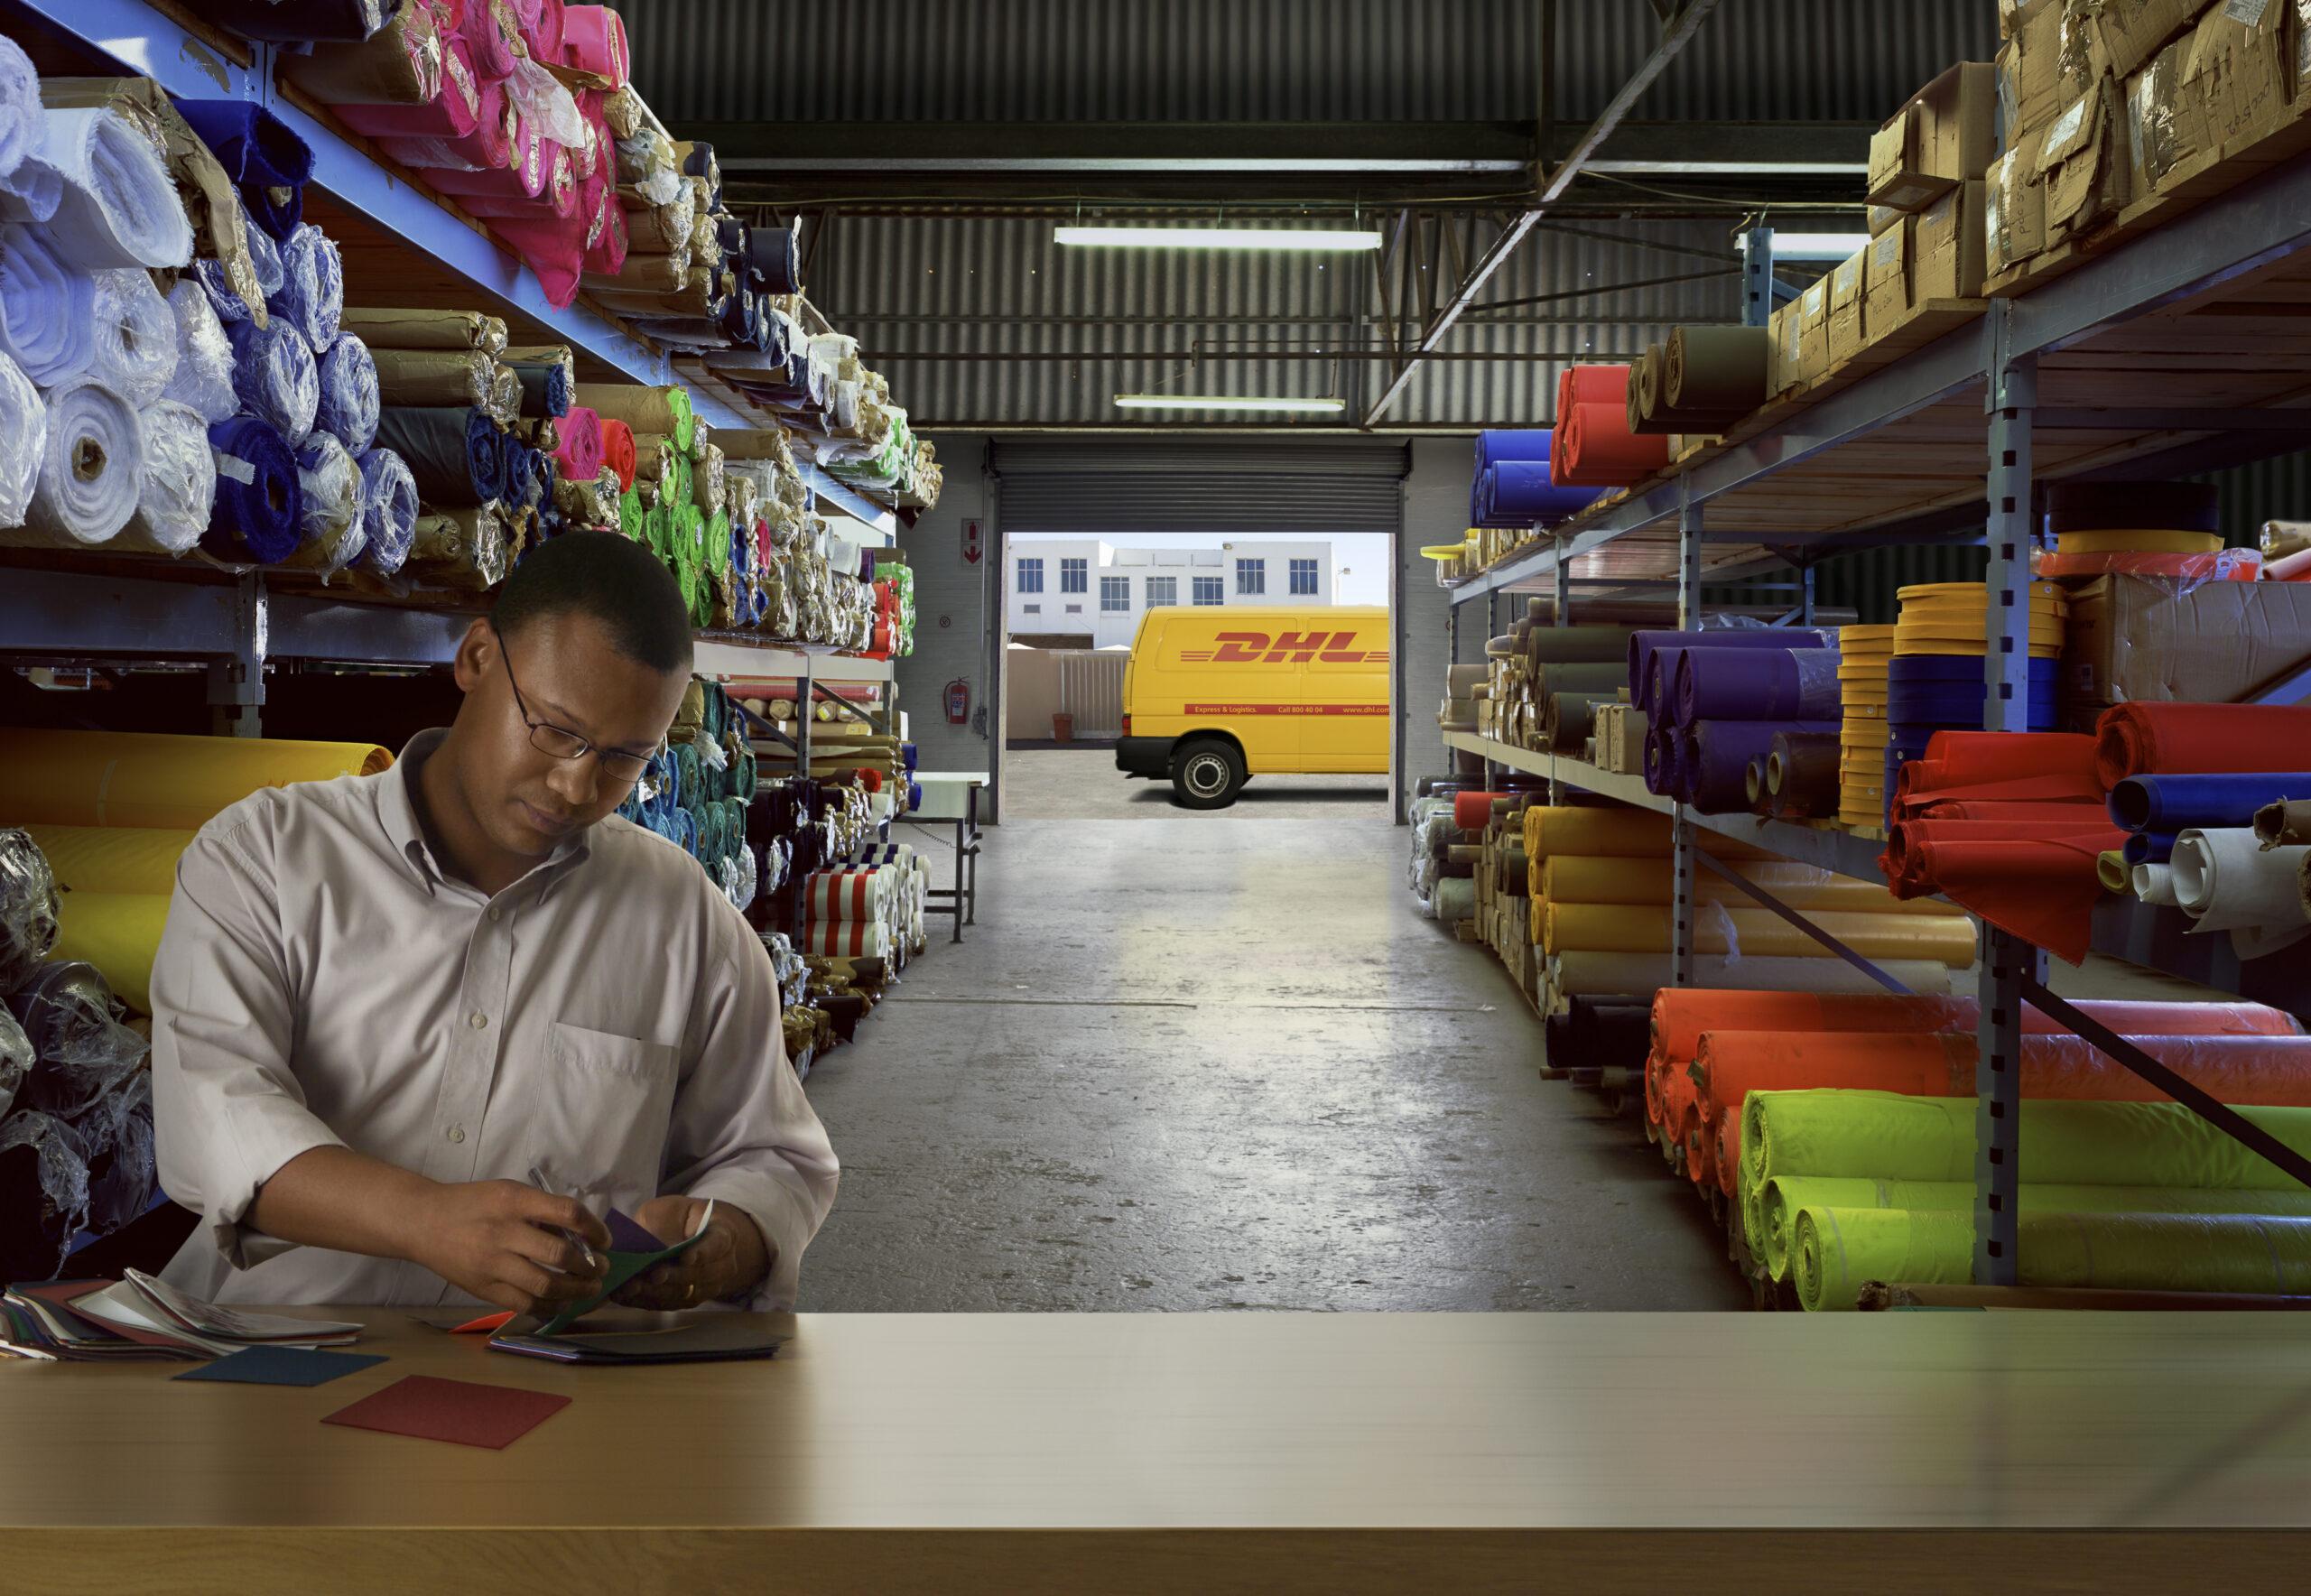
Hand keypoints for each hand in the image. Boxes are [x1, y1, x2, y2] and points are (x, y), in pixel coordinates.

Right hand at [406, 1180, 612, 1314]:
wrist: (423, 1222)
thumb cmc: (473, 1204)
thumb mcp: (508, 1192)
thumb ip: (541, 1210)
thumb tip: (581, 1235)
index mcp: (514, 1201)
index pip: (567, 1213)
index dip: (594, 1228)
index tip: (604, 1239)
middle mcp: (503, 1232)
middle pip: (558, 1253)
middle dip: (589, 1265)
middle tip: (603, 1268)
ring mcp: (491, 1263)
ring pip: (544, 1284)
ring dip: (575, 1290)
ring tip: (590, 1288)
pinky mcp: (482, 1288)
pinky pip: (523, 1303)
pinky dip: (549, 1306)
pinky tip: (562, 1302)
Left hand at [612, 1195, 769, 1309]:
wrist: (687, 1233)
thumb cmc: (678, 1218)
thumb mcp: (670, 1209)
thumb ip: (663, 1224)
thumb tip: (650, 1248)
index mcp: (723, 1233)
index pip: (717, 1244)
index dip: (703, 1252)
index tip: (686, 1258)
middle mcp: (722, 1264)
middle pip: (701, 1274)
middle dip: (675, 1276)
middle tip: (653, 1274)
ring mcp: (708, 1285)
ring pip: (685, 1294)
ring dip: (657, 1292)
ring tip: (632, 1287)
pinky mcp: (689, 1300)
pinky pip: (669, 1304)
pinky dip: (646, 1300)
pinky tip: (626, 1295)